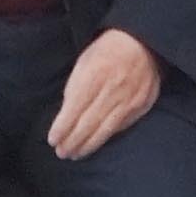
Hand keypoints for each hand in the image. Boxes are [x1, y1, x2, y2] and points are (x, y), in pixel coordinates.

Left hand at [45, 27, 163, 160]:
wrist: (143, 42)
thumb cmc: (107, 51)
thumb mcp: (84, 62)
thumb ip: (75, 88)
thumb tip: (66, 116)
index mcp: (93, 76)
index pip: (73, 110)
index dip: (62, 128)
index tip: (53, 140)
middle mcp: (111, 91)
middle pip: (88, 124)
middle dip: (72, 141)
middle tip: (62, 153)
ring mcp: (128, 100)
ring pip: (105, 131)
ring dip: (88, 145)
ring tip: (76, 154)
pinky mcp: (141, 105)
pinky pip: (121, 127)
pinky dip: (107, 137)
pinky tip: (97, 143)